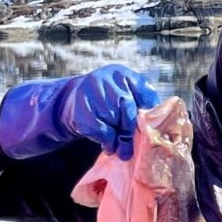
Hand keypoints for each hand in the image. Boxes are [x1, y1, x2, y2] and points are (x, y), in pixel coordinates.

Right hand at [0, 64, 162, 160]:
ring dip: (120, 138)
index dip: (150, 112)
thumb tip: (157, 130)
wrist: (64, 104)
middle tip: (137, 143)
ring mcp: (91, 93)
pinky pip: (102, 131)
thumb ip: (137, 106)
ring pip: (115, 121)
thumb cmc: (102, 104)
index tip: (152, 128)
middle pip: (129, 108)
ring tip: (121, 147)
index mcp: (122, 73)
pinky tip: (108, 146)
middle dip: (134, 129)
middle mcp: (106, 79)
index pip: (144, 93)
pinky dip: (107, 142)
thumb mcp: (119, 97)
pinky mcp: (81, 112)